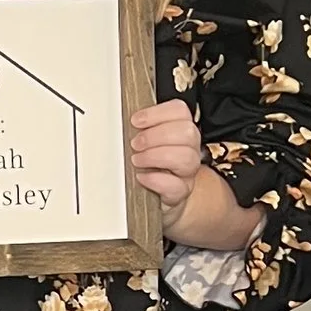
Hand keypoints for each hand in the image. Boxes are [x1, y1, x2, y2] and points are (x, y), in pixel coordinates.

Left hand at [130, 98, 206, 232]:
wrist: (160, 199)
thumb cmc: (151, 167)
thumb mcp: (146, 144)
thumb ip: (140, 130)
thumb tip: (122, 120)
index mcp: (181, 131)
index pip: (180, 111)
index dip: (157, 113)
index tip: (136, 121)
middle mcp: (189, 149)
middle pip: (187, 132)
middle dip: (156, 135)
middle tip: (135, 144)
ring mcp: (187, 172)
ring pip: (186, 158)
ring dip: (155, 156)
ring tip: (136, 160)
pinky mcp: (180, 193)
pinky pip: (176, 185)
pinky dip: (156, 180)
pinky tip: (142, 177)